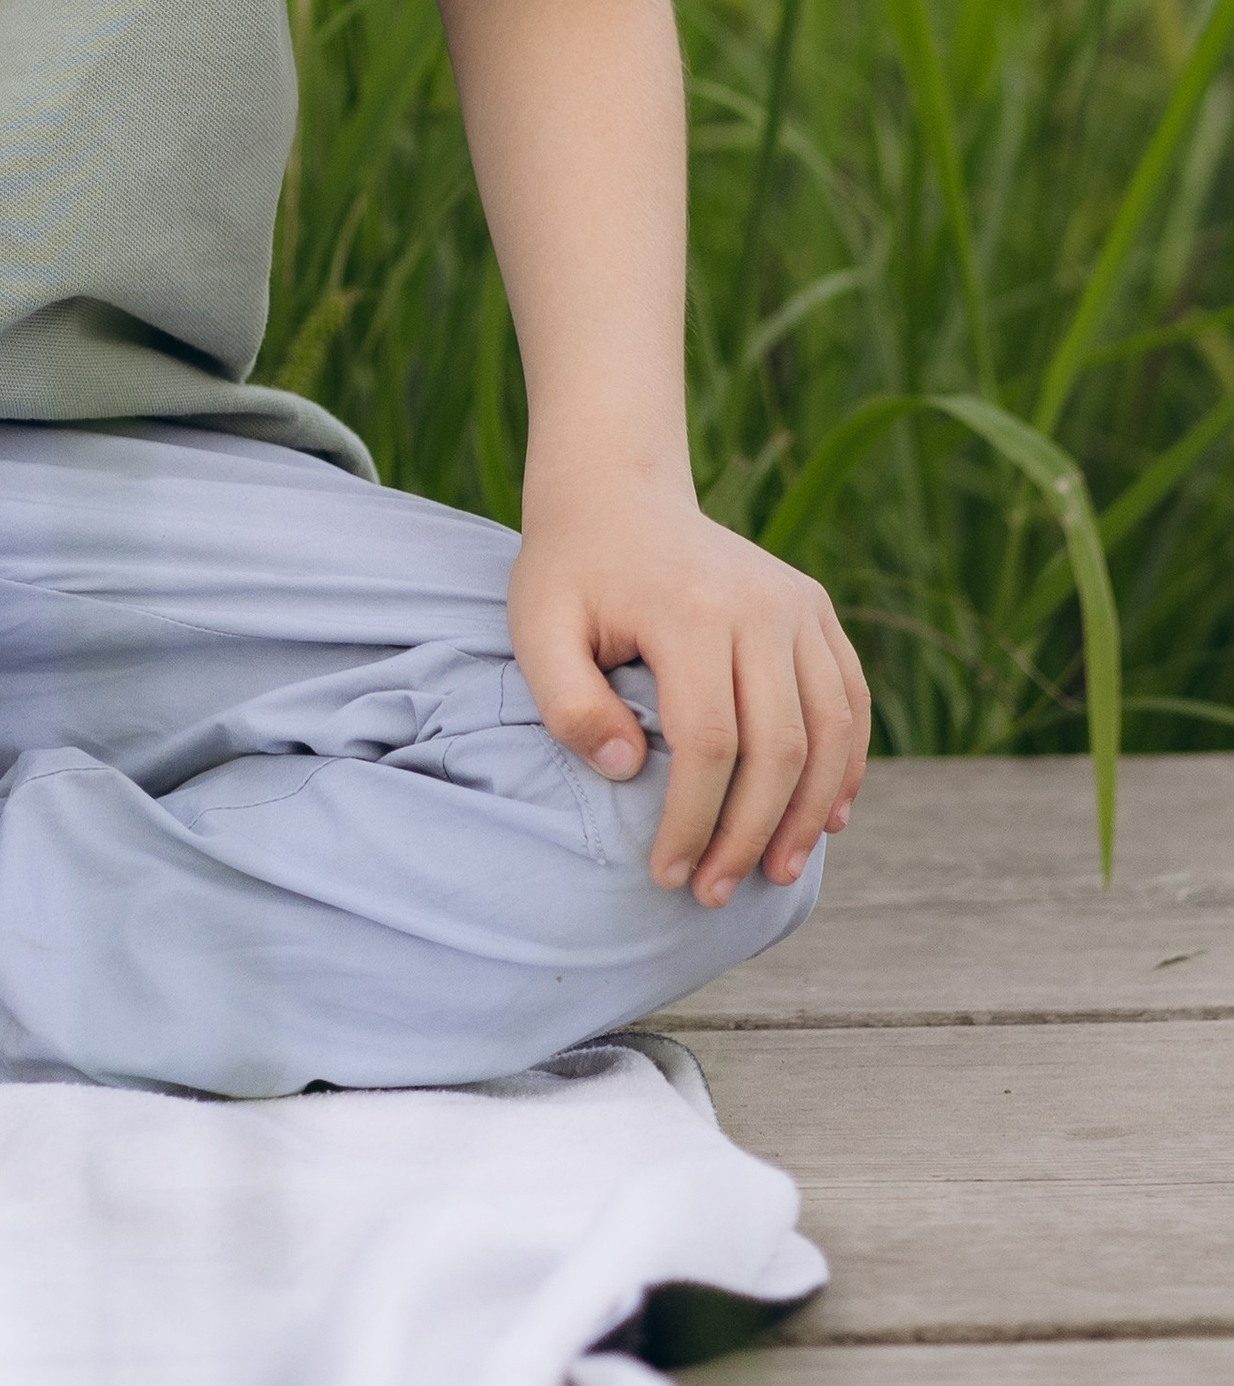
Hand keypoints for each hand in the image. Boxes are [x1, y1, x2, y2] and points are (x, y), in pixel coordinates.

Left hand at [507, 482, 869, 905]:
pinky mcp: (815, 607)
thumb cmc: (570, 572)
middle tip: (712, 892)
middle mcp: (759, 604)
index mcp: (689, 610)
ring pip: (829, 732)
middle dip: (749, 834)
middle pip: (777, 748)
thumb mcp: (537, 629)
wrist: (617, 493)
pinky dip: (846, 765)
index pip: (709, 744)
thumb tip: (628, 769)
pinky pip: (849, 699)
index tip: (666, 873)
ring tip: (775, 873)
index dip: (693, 821)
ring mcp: (796, 603)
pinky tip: (826, 818)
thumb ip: (569, 703)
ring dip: (808, 814)